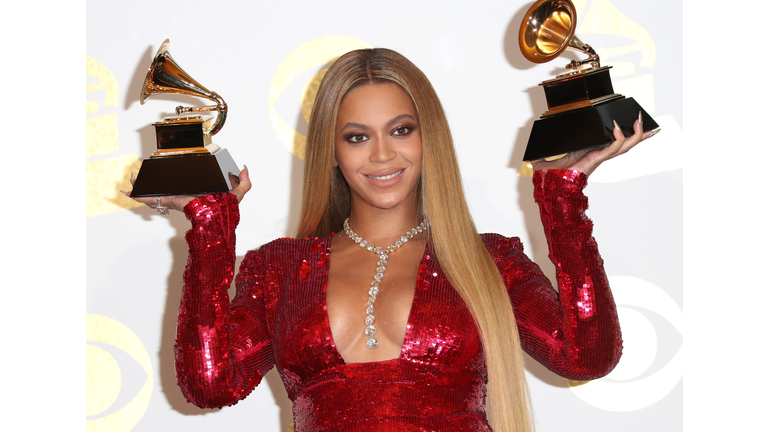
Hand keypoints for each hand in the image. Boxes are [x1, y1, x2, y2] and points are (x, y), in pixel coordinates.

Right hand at [122, 165, 250, 212]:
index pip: (186, 184)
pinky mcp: (170, 201)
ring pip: (156, 193)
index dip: (177, 178)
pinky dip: (139, 195)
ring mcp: (175, 199)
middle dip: (155, 183)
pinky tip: (130, 190)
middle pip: (167, 189)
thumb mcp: (237, 194)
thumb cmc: (224, 212)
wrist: (215, 221)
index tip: (171, 170)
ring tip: (134, 178)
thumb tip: (244, 168)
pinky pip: (152, 199)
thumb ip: (244, 182)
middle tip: (146, 175)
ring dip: (142, 186)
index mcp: (198, 192)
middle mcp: (185, 196)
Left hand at [531, 113, 659, 176]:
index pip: (614, 140)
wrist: (547, 179)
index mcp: (593, 149)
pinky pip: (611, 148)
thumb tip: (552, 123)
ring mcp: (599, 156)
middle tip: (645, 120)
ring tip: (640, 123)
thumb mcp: (558, 145)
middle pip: (626, 143)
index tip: (637, 123)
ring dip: (635, 135)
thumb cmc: (551, 165)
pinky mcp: (595, 159)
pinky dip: (617, 139)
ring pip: (624, 146)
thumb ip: (560, 135)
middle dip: (639, 133)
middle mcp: (599, 153)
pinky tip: (618, 129)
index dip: (627, 133)